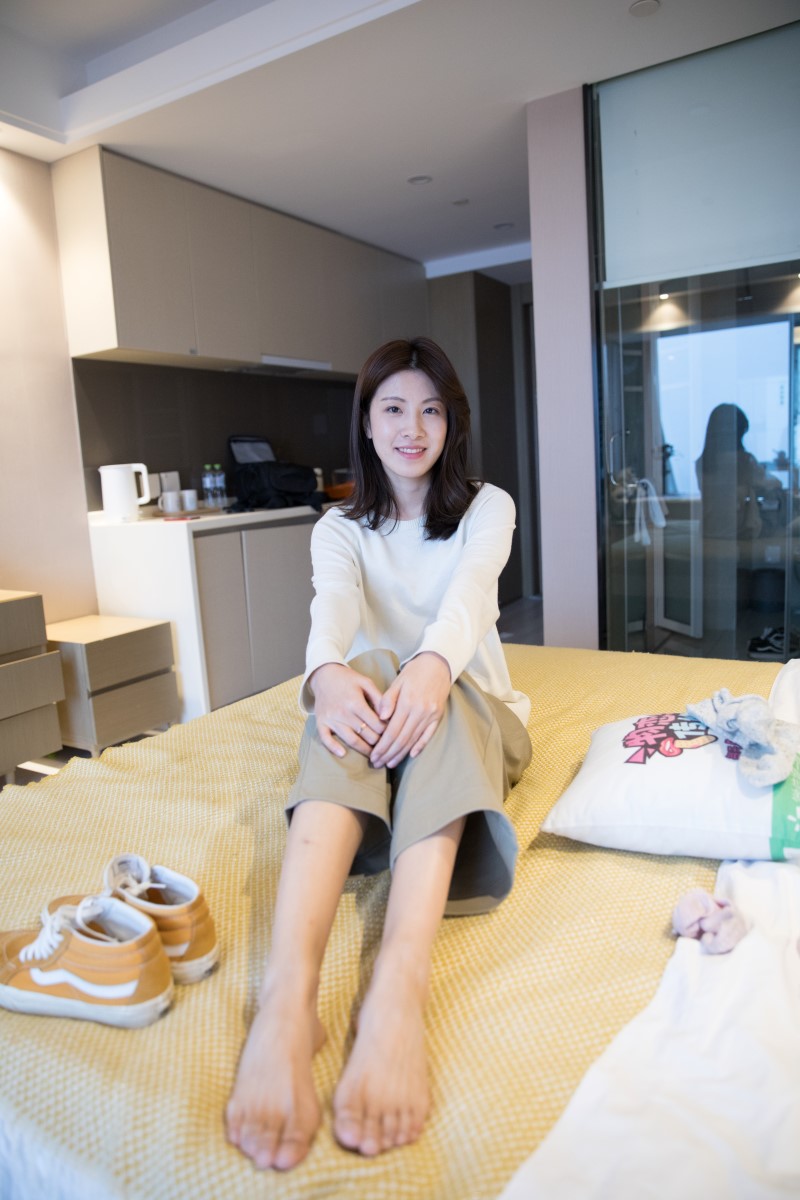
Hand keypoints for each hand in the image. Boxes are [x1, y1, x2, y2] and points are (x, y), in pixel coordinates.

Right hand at [308, 663, 385, 757]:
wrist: (324, 675)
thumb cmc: (348, 679)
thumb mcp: (366, 683)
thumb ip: (379, 698)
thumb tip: (389, 716)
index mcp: (355, 702)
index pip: (376, 724)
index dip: (387, 731)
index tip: (393, 735)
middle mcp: (343, 712)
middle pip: (366, 734)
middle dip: (379, 743)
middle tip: (387, 747)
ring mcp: (331, 719)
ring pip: (351, 740)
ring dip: (364, 750)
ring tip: (374, 756)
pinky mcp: (321, 723)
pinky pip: (326, 739)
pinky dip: (333, 748)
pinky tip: (343, 754)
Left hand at [370, 652, 450, 769]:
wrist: (438, 664)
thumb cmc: (414, 672)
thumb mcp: (397, 682)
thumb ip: (388, 700)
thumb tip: (380, 718)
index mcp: (408, 703)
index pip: (392, 732)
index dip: (382, 747)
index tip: (373, 756)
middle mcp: (420, 711)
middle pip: (401, 739)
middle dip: (388, 754)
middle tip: (377, 764)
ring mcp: (431, 715)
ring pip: (413, 740)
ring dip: (401, 754)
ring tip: (390, 763)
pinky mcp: (438, 716)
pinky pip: (428, 735)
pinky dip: (419, 746)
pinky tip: (411, 755)